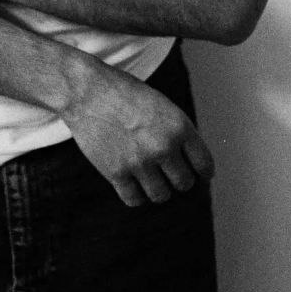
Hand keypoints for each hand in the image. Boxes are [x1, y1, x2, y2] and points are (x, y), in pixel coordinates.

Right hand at [61, 57, 214, 207]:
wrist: (86, 91)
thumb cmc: (124, 93)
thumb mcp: (160, 105)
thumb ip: (177, 132)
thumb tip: (189, 165)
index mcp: (179, 126)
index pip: (204, 165)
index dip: (202, 173)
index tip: (198, 175)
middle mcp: (163, 146)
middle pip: (184, 184)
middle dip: (178, 180)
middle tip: (168, 173)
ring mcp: (139, 162)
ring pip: (161, 195)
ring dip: (157, 189)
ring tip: (149, 177)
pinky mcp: (116, 172)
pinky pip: (134, 200)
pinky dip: (135, 195)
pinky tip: (132, 183)